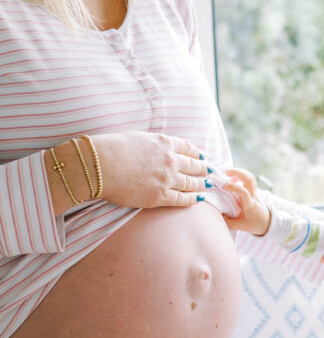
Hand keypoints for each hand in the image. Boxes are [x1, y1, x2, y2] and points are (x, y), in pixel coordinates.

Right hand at [90, 132, 209, 207]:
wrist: (99, 165)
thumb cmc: (111, 149)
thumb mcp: (138, 137)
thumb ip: (153, 144)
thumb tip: (160, 148)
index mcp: (165, 143)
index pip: (188, 148)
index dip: (197, 153)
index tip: (202, 157)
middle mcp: (171, 160)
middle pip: (195, 166)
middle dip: (204, 169)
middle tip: (210, 172)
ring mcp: (167, 179)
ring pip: (192, 183)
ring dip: (202, 184)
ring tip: (208, 185)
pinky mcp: (160, 197)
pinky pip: (182, 199)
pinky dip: (193, 199)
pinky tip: (199, 199)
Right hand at [222, 168, 270, 235]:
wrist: (268, 222)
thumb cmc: (254, 224)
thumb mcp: (241, 226)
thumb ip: (228, 223)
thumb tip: (217, 215)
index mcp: (250, 205)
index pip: (244, 192)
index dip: (234, 187)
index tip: (223, 186)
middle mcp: (253, 196)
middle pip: (250, 179)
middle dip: (238, 172)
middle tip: (225, 172)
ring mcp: (254, 192)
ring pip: (250, 177)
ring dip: (239, 172)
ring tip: (227, 173)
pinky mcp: (253, 190)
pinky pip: (248, 179)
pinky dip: (240, 175)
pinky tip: (232, 179)